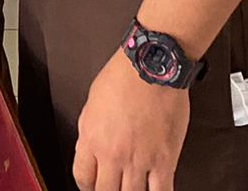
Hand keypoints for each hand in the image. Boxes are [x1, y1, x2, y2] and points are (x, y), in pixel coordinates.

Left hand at [73, 49, 189, 190]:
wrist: (151, 68)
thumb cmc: (122, 78)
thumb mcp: (91, 104)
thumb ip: (89, 130)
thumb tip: (89, 149)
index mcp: (92, 139)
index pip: (83, 178)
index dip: (87, 186)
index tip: (93, 185)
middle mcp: (113, 154)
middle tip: (113, 187)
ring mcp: (139, 160)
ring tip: (132, 188)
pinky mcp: (165, 161)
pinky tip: (155, 190)